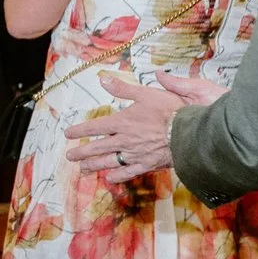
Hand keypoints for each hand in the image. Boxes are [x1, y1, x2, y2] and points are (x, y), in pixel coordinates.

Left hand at [63, 72, 193, 179]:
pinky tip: (109, 179)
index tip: (68, 134)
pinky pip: (128, 172)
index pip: (95, 127)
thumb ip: (123, 88)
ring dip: (94, 165)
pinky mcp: (147, 165)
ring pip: (109, 162)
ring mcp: (135, 154)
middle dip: (81, 152)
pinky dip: (117, 176)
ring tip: (82, 169)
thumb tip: (103, 80)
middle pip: (98, 148)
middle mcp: (125, 140)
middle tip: (69, 156)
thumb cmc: (170, 110)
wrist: (189, 133)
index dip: (80, 130)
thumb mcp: (145, 93)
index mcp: (123, 122)